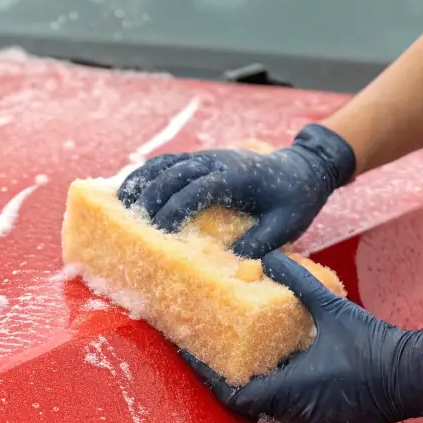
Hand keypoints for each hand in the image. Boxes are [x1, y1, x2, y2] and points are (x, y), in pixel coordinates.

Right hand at [117, 123, 355, 257]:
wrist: (302, 169)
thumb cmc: (294, 200)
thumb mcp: (286, 226)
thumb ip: (261, 243)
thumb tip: (233, 263)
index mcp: (237, 176)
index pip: (198, 188)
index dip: (176, 208)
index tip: (162, 232)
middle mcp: (216, 161)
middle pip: (173, 173)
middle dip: (150, 198)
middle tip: (133, 225)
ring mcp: (206, 158)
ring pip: (164, 164)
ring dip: (140, 183)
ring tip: (120, 206)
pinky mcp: (200, 161)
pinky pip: (166, 163)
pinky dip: (145, 176)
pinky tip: (129, 193)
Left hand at [183, 253, 422, 422]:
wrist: (415, 376)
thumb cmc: (374, 347)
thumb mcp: (332, 310)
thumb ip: (299, 283)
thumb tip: (269, 257)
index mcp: (290, 391)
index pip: (232, 393)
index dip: (209, 375)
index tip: (193, 353)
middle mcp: (295, 413)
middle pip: (245, 403)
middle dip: (227, 380)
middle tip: (209, 352)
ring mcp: (312, 422)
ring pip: (268, 408)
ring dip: (253, 387)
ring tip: (236, 359)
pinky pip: (291, 410)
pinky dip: (277, 392)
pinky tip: (275, 371)